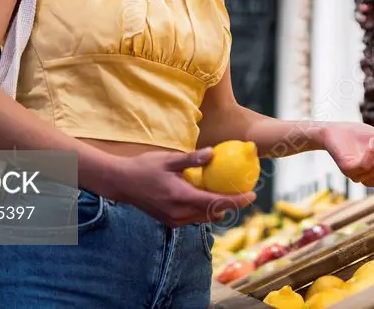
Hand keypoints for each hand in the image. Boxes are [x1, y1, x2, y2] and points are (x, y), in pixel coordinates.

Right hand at [95, 148, 255, 227]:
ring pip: (204, 218)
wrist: (121, 183)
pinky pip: (194, 218)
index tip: (252, 195)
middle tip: (245, 193)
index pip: (215, 203)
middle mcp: (178, 213)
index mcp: (180, 197)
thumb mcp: (168, 159)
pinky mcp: (169, 221)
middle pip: (213, 214)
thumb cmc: (144, 167)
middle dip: (231, 206)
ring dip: (219, 209)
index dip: (236, 201)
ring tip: (232, 196)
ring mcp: (173, 220)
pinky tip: (210, 198)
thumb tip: (213, 153)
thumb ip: (191, 159)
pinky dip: (205, 210)